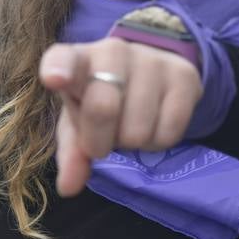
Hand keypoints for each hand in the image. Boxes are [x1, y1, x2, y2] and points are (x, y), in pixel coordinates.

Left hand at [40, 37, 201, 197]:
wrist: (152, 70)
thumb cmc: (102, 98)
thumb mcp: (80, 123)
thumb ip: (72, 152)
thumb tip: (68, 187)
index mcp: (77, 60)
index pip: (63, 59)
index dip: (59, 69)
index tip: (55, 79)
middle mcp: (113, 51)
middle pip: (102, 108)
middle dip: (99, 141)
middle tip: (103, 140)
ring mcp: (151, 60)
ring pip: (138, 130)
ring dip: (132, 142)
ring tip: (130, 125)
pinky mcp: (184, 75)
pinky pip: (169, 131)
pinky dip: (159, 141)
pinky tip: (154, 123)